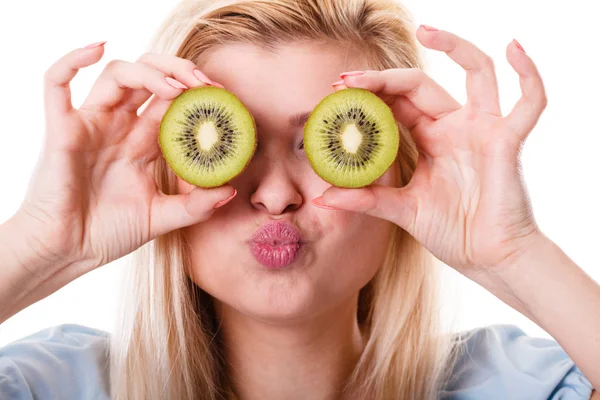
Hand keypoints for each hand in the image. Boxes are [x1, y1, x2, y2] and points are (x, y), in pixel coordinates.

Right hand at [14, 43, 235, 279]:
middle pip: (149, 79)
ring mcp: (91, 125)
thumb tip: (231, 191)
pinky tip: (97, 49)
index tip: (223, 96)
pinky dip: (71, 60)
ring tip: (176, 88)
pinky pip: (56, 83)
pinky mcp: (62, 129)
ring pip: (118, 75)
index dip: (196, 94)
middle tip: (204, 84)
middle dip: (179, 73)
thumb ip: (195, 205)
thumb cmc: (109, 233)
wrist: (69, 252)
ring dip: (149, 72)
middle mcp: (119, 127)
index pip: (172, 104)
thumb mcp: (161, 217)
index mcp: (142, 142)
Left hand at [313, 26, 546, 273]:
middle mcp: (455, 127)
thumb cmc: (452, 232)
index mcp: (430, 138)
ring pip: (477, 72)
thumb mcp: (401, 210)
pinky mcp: (507, 142)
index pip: (397, 101)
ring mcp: (483, 130)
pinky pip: (527, 103)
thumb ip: (365, 200)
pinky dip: (529, 75)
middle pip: (421, 84)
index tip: (335, 93)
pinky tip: (515, 48)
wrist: (488, 259)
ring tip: (427, 28)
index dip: (369, 92)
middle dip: (384, 78)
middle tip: (346, 80)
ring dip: (454, 46)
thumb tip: (320, 199)